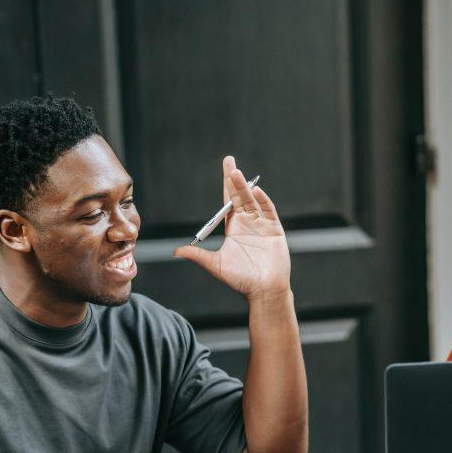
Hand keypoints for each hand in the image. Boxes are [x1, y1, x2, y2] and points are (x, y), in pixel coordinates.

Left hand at [174, 156, 290, 301]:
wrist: (263, 291)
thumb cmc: (241, 280)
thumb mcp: (216, 265)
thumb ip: (198, 256)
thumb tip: (177, 252)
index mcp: (234, 228)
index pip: (228, 202)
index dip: (226, 185)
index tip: (225, 170)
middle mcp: (248, 223)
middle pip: (239, 196)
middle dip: (234, 179)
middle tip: (229, 161)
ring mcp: (262, 226)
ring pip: (252, 201)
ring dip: (245, 188)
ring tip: (237, 174)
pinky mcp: (274, 231)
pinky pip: (268, 212)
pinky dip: (263, 201)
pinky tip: (256, 191)